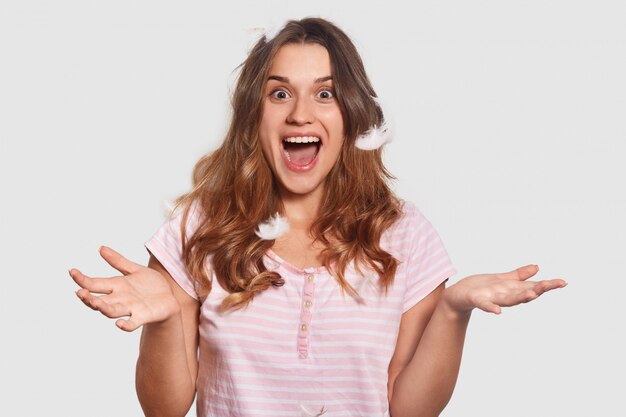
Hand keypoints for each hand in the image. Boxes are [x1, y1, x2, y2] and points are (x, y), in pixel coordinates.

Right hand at [70, 246, 179, 331]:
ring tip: (94, 302)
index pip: (95, 284)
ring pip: (111, 311)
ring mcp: (130, 308)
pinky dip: (126, 325)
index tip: (72, 271)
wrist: (170, 298)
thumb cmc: (151, 285)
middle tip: (80, 292)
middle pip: (99, 300)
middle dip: (88, 297)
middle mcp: (120, 298)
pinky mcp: (143, 316)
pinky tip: (120, 324)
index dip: (82, 279)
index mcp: (116, 286)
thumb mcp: (135, 270)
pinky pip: (132, 323)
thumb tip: (101, 248)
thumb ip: (118, 261)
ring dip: (102, 308)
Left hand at [441, 264, 566, 315]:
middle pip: (524, 293)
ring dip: (520, 297)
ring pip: (509, 299)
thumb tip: (537, 267)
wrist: (457, 296)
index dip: (548, 285)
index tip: (563, 282)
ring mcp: (491, 298)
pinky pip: (485, 305)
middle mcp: (504, 295)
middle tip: (554, 285)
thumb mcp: (501, 279)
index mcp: (511, 289)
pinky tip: (498, 312)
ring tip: (532, 294)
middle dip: (539, 289)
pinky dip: (491, 308)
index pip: (532, 287)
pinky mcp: (477, 299)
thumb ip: (518, 275)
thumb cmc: (479, 288)